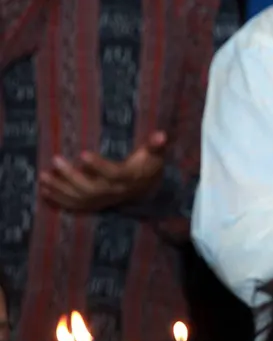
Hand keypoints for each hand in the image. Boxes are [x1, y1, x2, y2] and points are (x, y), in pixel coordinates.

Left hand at [39, 132, 166, 212]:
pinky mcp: (94, 204)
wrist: (145, 189)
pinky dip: (59, 200)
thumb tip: (162, 134)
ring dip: (60, 189)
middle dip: (71, 176)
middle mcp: (113, 192)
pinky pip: (75, 206)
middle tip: (55, 160)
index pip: (113, 173)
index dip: (98, 166)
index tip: (83, 154)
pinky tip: (44, 191)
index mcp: (127, 178)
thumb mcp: (153, 155)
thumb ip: (155, 145)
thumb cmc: (146, 166)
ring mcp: (102, 200)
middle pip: (91, 187)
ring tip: (43, 176)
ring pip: (79, 198)